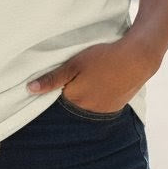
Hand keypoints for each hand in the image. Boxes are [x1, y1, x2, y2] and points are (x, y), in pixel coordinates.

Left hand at [27, 39, 156, 113]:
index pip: (56, 100)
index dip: (55, 89)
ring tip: (91, 78)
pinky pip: (100, 106)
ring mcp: (103, 111)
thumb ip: (53, 78)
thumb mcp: (74, 64)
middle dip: (70, 93)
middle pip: (72, 105)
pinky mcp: (115, 107)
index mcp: (76, 100)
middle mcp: (88, 110)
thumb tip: (30, 89)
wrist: (137, 58)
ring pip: (86, 106)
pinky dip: (98, 97)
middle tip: (77, 76)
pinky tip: (101, 84)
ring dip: (85, 96)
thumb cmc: (103, 58)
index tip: (58, 79)